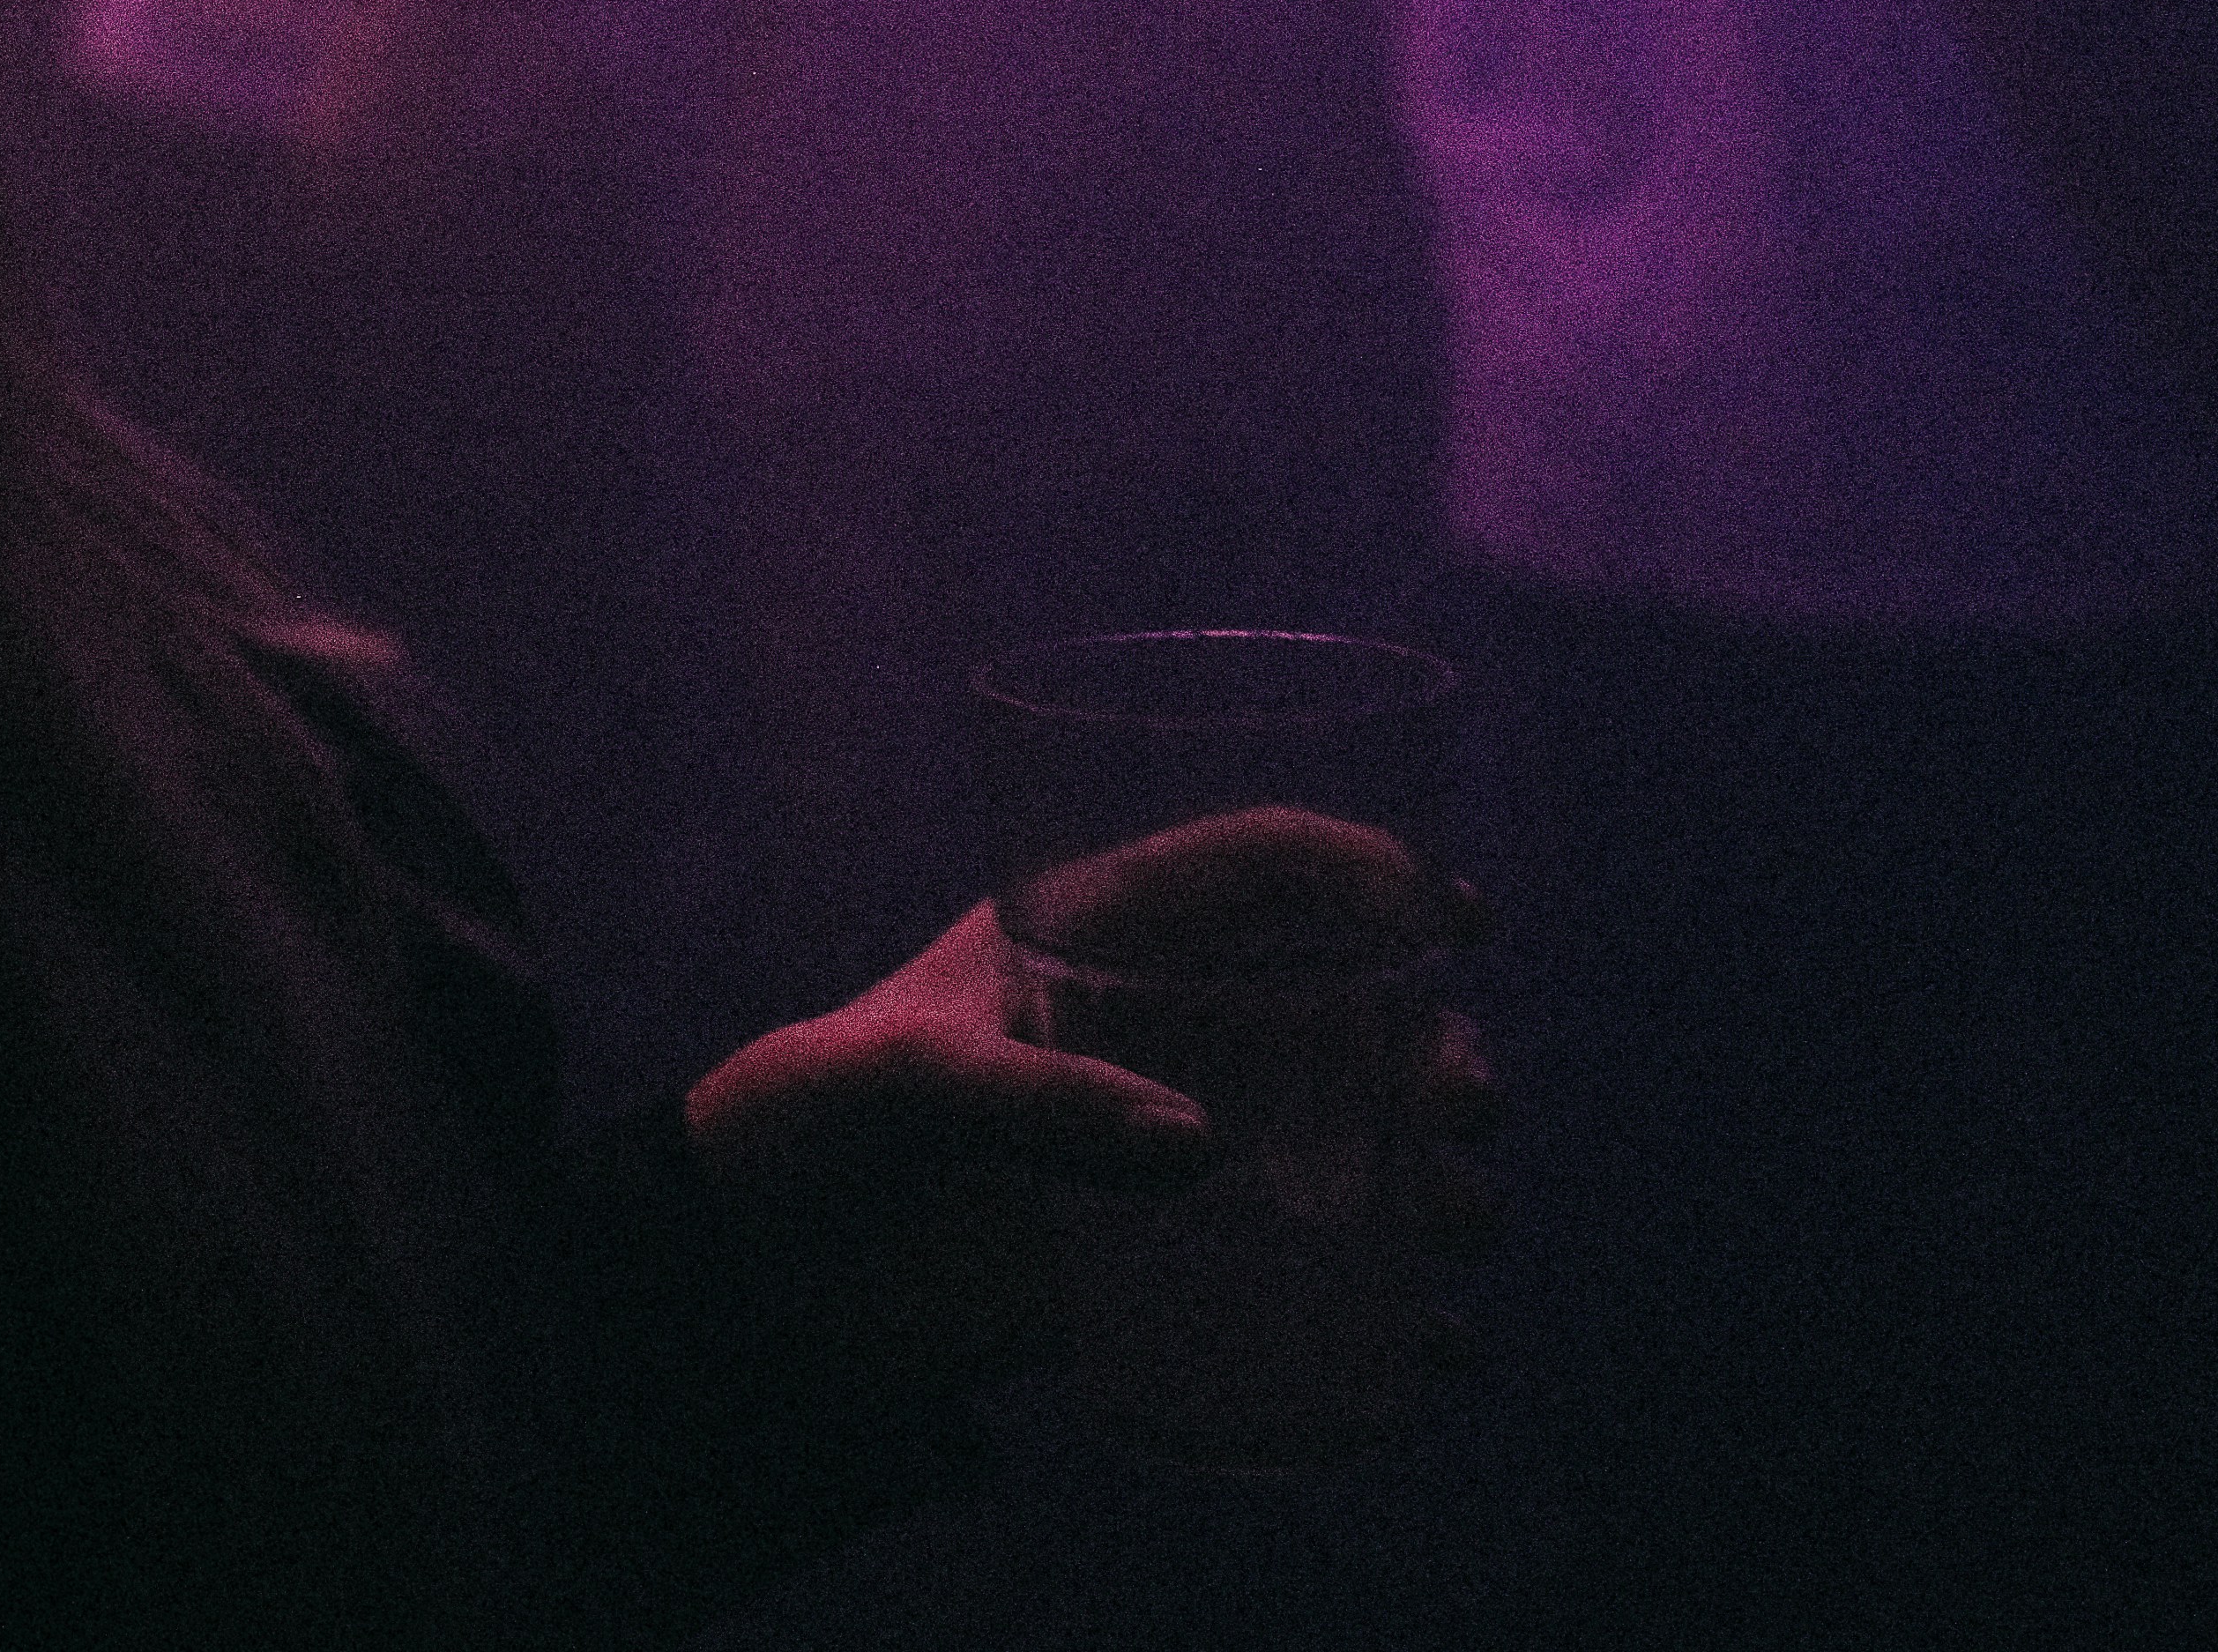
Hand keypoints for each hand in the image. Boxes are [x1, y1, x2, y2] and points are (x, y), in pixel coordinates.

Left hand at [685, 815, 1489, 1405]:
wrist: (753, 1275)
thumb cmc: (806, 1122)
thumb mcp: (894, 1080)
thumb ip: (1030, 1100)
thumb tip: (1202, 1151)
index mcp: (1094, 933)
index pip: (1255, 865)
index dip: (1362, 869)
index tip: (1453, 915)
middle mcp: (1160, 1031)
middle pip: (1339, 1008)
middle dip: (1432, 1043)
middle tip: (1464, 1098)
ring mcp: (1173, 1149)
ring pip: (1345, 1144)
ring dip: (1431, 1177)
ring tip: (1458, 1220)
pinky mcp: (1165, 1268)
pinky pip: (1300, 1285)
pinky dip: (1380, 1320)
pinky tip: (1430, 1351)